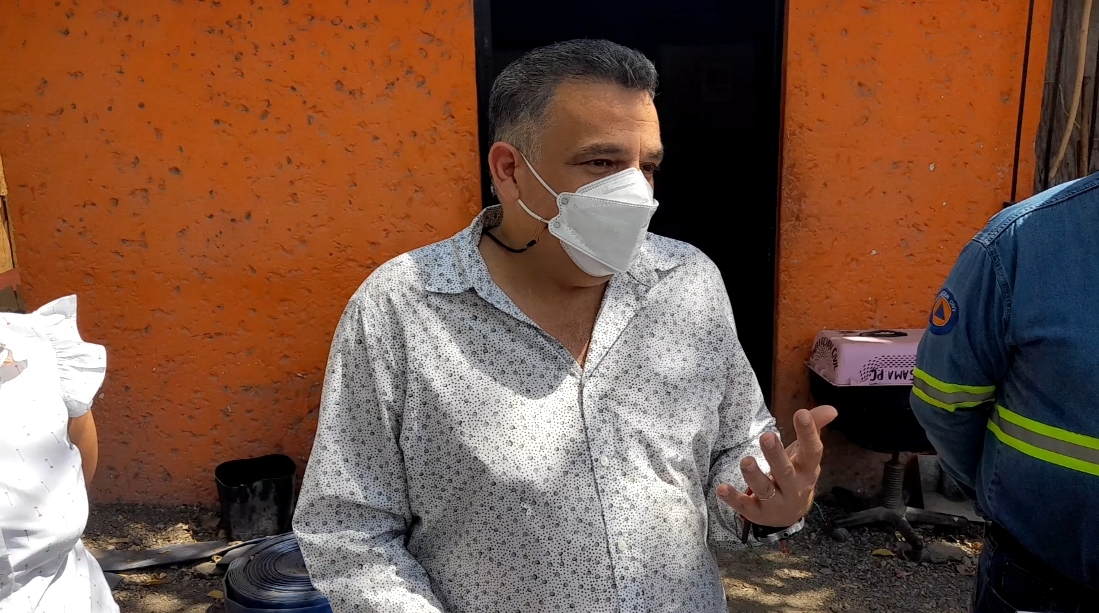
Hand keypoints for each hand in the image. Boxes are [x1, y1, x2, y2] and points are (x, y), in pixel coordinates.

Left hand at [716, 406, 837, 527]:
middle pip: (785, 472)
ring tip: (746, 461)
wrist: (792, 515)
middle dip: (776, 456)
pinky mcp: (758, 513)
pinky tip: (721, 488)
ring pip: (765, 490)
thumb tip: (832, 409)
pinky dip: (733, 498)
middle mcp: (794, 488)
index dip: (808, 433)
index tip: (801, 413)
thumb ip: (814, 428)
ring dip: (754, 476)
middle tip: (767, 436)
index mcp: (807, 470)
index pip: (812, 452)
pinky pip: (745, 506)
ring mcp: (776, 503)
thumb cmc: (797, 474)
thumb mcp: (805, 454)